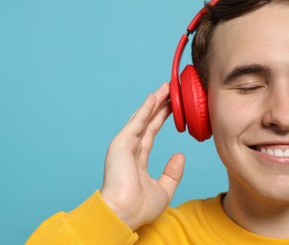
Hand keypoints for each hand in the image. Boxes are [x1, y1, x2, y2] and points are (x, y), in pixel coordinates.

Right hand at [100, 82, 184, 230]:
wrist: (123, 213)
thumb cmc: (139, 207)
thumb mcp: (163, 190)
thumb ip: (172, 173)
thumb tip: (180, 156)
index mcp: (137, 159)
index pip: (151, 134)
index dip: (162, 119)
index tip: (173, 107)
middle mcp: (130, 149)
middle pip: (147, 122)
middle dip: (159, 106)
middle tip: (171, 90)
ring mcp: (125, 145)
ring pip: (142, 118)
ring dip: (154, 102)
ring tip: (166, 88)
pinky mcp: (122, 143)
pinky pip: (136, 122)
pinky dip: (145, 109)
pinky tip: (154, 97)